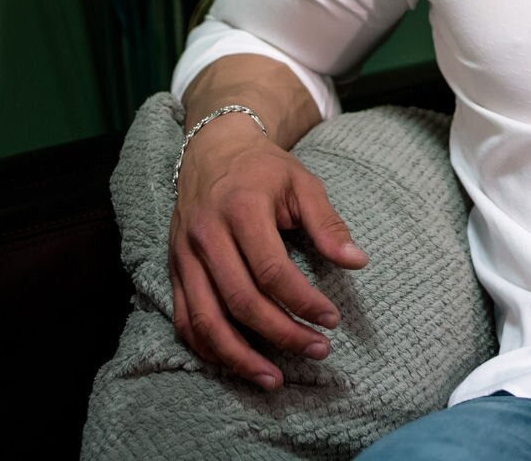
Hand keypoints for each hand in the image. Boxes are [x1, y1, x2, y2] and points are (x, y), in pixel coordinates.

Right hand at [168, 115, 368, 389]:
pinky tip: (237, 362)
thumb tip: (358, 262)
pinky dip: (208, 348)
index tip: (332, 320)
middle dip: (280, 334)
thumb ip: (328, 223)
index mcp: (241, 210)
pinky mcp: (173, 270)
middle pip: (240, 301)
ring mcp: (184, 256)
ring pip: (205, 321)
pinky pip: (184, 320)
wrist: (212, 151)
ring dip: (239, 356)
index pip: (272, 270)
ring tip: (274, 378)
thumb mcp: (303, 184)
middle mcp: (206, 237)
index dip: (303, 300)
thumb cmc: (265, 170)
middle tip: (317, 350)